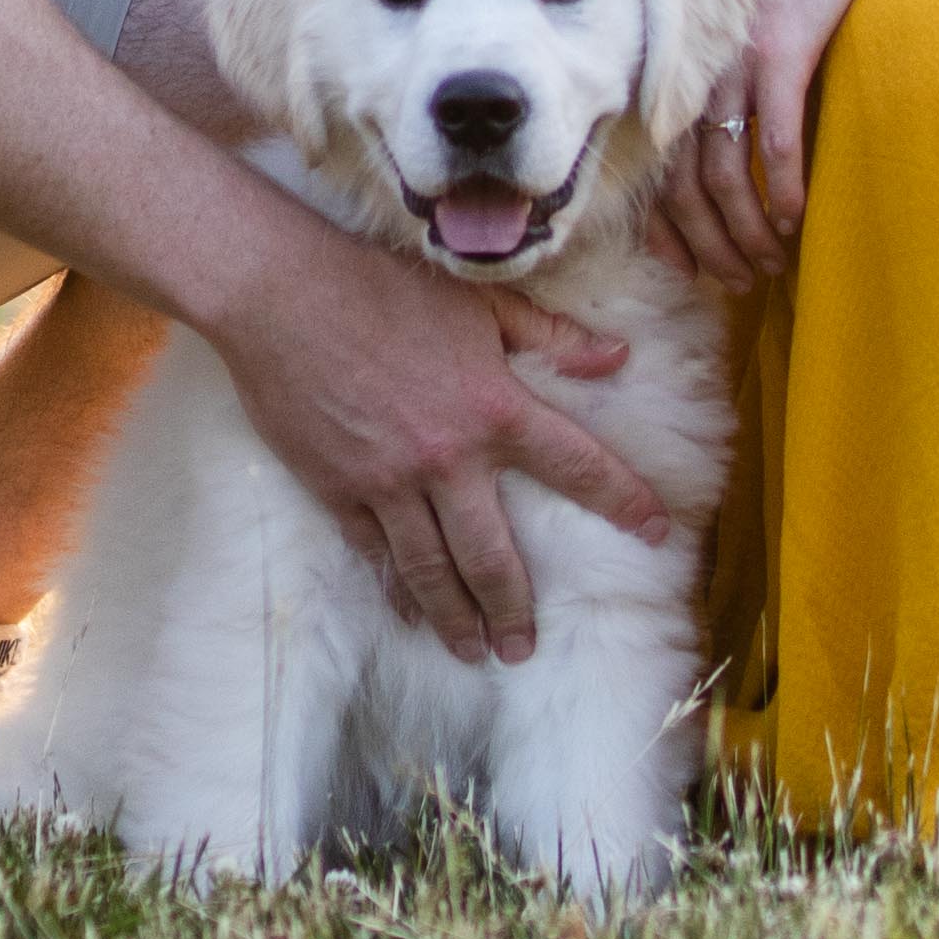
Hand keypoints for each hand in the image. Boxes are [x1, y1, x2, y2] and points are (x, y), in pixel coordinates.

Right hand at [216, 208, 666, 665]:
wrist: (281, 294)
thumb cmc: (382, 287)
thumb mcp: (479, 301)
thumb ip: (551, 336)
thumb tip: (618, 357)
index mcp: (494, 407)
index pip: (576, 465)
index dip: (623, 500)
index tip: (657, 532)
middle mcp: (448, 458)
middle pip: (494, 556)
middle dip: (515, 609)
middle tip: (525, 647)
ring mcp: (390, 482)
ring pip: (432, 571)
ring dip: (457, 619)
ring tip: (475, 651)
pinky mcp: (340, 490)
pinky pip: (376, 555)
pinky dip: (396, 589)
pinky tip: (409, 612)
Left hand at [650, 0, 898, 277]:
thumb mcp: (751, 31)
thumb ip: (737, 83)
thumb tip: (742, 151)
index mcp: (688, 74)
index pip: (664, 170)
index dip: (674, 228)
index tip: (691, 267)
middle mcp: (700, 75)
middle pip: (688, 185)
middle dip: (710, 243)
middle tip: (733, 282)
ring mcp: (737, 67)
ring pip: (729, 174)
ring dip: (746, 229)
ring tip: (768, 263)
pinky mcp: (781, 54)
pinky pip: (776, 139)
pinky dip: (783, 188)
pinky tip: (794, 220)